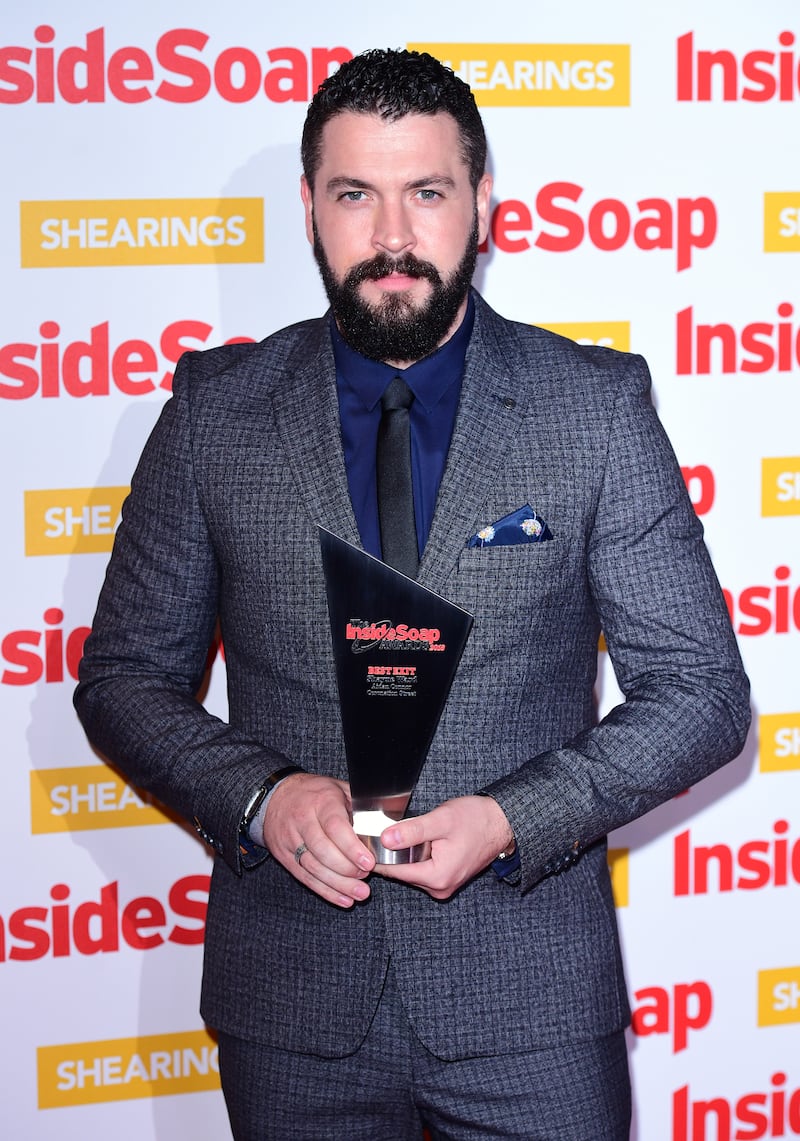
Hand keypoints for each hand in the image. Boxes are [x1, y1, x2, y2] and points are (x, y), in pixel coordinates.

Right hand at [262, 773, 375, 908]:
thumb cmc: (316, 793)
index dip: (351, 848)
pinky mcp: (284, 856)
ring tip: (359, 892)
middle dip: (346, 869)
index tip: (368, 862)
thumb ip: (361, 805)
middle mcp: (303, 820)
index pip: (335, 827)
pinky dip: (325, 891)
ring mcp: (291, 839)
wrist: (277, 797)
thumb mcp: (339, 788)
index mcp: (321, 801)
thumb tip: (388, 824)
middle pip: (323, 850)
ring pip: (313, 867)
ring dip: (338, 884)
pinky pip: (305, 877)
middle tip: (365, 876)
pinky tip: (342, 898)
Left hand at [373, 795, 513, 899]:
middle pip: (402, 872)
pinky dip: (417, 856)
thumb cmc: (476, 820)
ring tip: (406, 832)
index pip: (394, 871)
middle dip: (392, 853)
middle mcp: (439, 888)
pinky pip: (422, 869)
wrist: (501, 822)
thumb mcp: (441, 820)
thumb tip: (385, 839)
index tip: (369, 839)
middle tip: (387, 830)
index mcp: (437, 877)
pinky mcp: (447, 879)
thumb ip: (412, 831)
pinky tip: (421, 840)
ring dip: (406, 854)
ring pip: (411, 870)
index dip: (379, 855)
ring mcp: (444, 885)